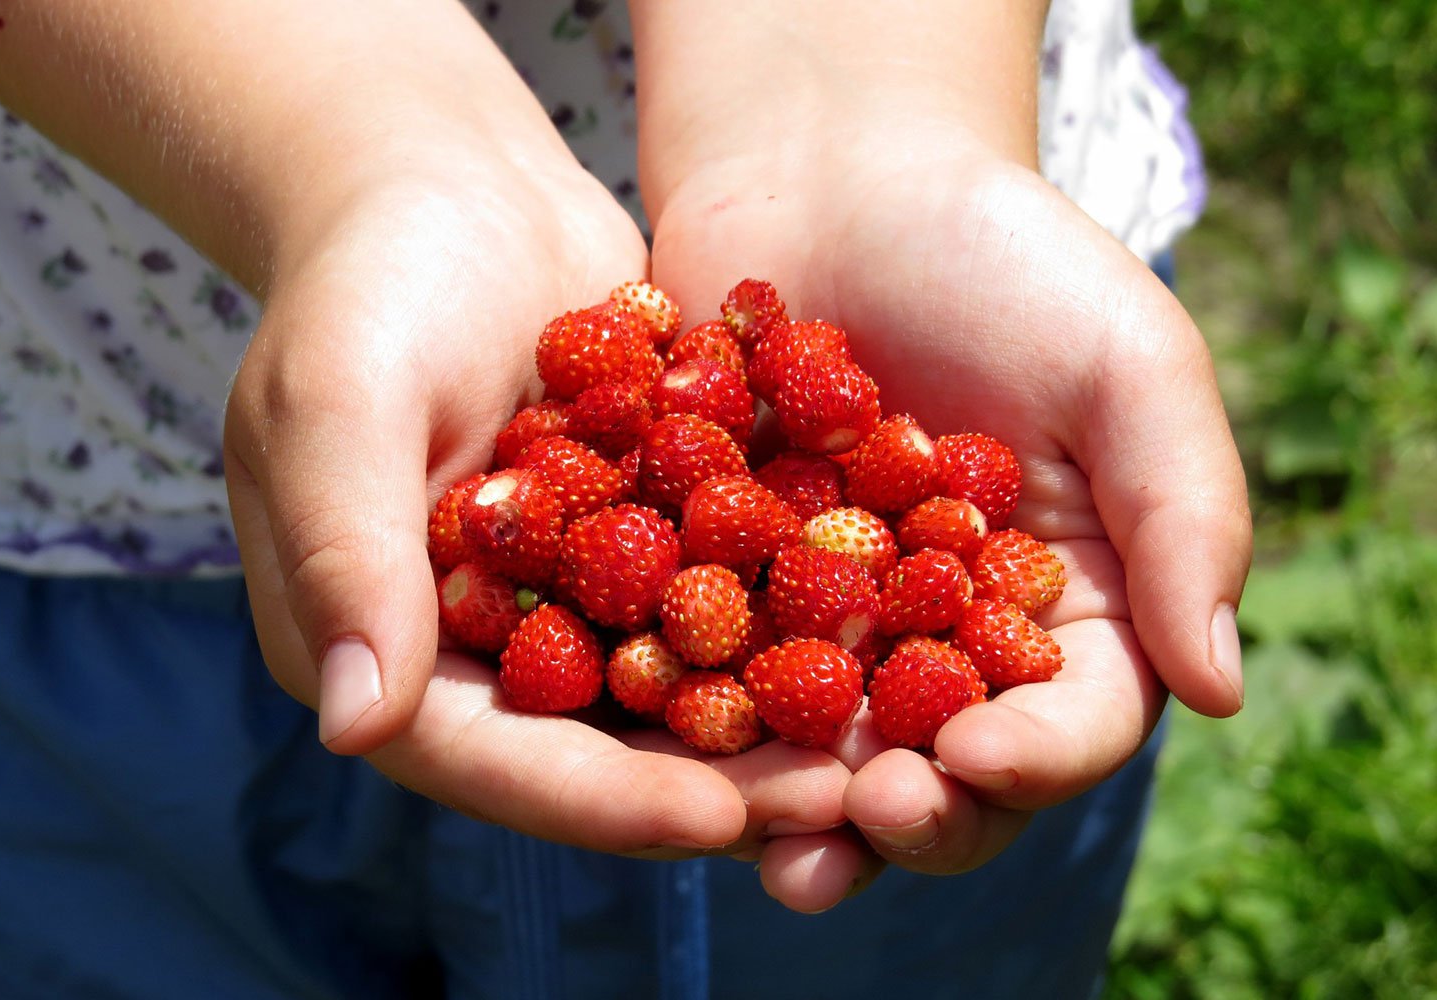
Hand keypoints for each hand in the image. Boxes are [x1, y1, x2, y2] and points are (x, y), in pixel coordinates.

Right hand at [224, 160, 852, 857]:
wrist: (450, 182)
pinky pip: (711, 597)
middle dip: (713, 781)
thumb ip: (344, 553)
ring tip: (882, 740)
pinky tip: (882, 631)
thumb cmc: (370, 276)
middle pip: (595, 745)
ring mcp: (559, 594)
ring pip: (671, 687)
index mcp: (380, 642)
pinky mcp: (630, 538)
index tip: (715, 820)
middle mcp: (473, 644)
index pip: (490, 756)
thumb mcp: (340, 401)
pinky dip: (784, 617)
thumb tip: (352, 728)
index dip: (601, 798)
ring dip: (770, 716)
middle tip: (835, 799)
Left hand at [648, 128, 1251, 902]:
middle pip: (942, 761)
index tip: (978, 756)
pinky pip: (708, 667)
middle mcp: (948, 637)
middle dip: (911, 807)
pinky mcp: (723, 589)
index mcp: (1067, 605)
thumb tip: (1221, 690)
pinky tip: (661, 739)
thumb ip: (1184, 515)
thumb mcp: (1126, 361)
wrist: (834, 179)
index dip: (1033, 757)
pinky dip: (691, 710)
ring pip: (821, 743)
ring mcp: (831, 623)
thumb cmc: (1002, 257)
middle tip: (867, 816)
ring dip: (796, 804)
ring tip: (766, 839)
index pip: (1071, 718)